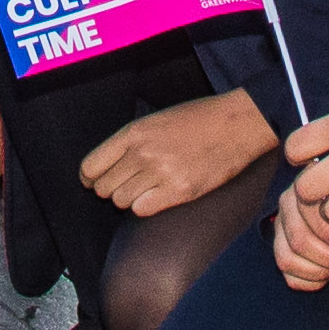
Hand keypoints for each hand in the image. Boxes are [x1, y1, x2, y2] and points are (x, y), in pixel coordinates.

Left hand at [78, 91, 276, 218]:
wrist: (238, 124)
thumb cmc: (199, 119)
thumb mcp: (156, 120)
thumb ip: (131, 141)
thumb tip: (108, 165)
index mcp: (134, 132)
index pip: (91, 166)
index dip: (90, 178)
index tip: (94, 181)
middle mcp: (143, 153)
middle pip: (104, 188)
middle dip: (111, 189)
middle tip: (126, 184)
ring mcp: (160, 173)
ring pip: (121, 201)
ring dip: (129, 198)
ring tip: (146, 188)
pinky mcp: (179, 191)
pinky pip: (141, 210)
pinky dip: (144, 207)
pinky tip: (156, 196)